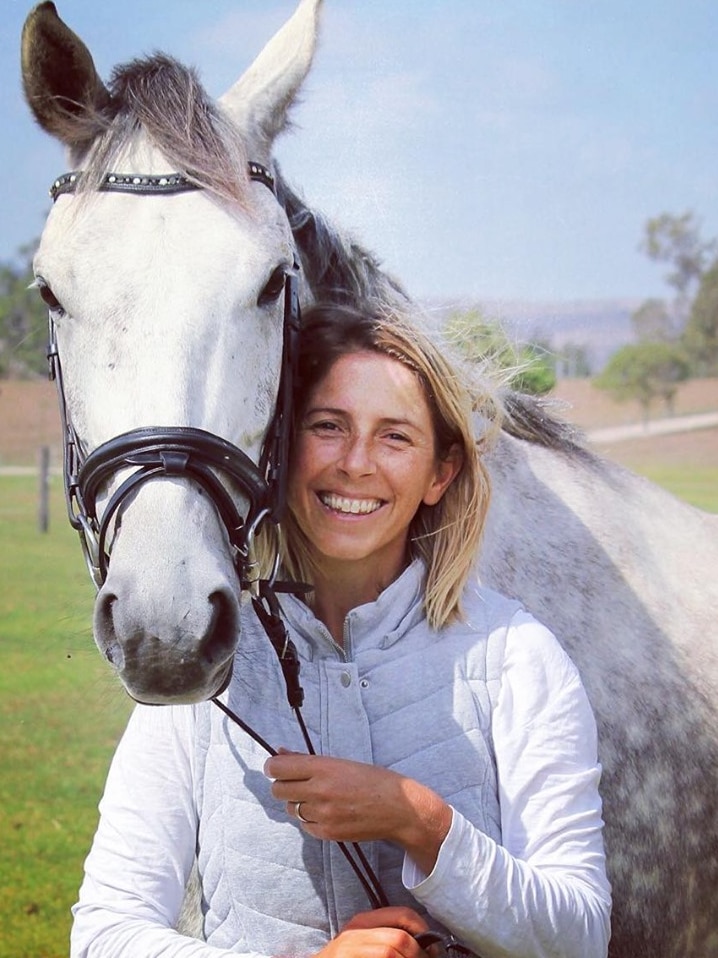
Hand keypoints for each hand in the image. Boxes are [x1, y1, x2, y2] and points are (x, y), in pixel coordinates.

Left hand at [264, 752, 451, 873]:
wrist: (399, 809)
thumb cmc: (373, 780)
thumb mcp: (342, 762)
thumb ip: (307, 760)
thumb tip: (280, 753)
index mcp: (324, 768)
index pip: (278, 768)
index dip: (273, 767)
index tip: (277, 767)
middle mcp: (320, 791)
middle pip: (278, 790)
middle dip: (283, 785)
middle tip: (297, 783)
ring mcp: (323, 814)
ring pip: (290, 809)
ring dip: (298, 803)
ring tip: (319, 798)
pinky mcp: (327, 833)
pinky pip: (304, 825)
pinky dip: (310, 819)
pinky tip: (328, 812)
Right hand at [313, 907, 430, 957]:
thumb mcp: (362, 943)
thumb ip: (387, 936)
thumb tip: (428, 946)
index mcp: (362, 922)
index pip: (402, 914)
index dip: (424, 931)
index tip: (435, 949)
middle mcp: (354, 934)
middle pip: (400, 939)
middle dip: (420, 956)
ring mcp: (348, 951)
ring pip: (390, 953)